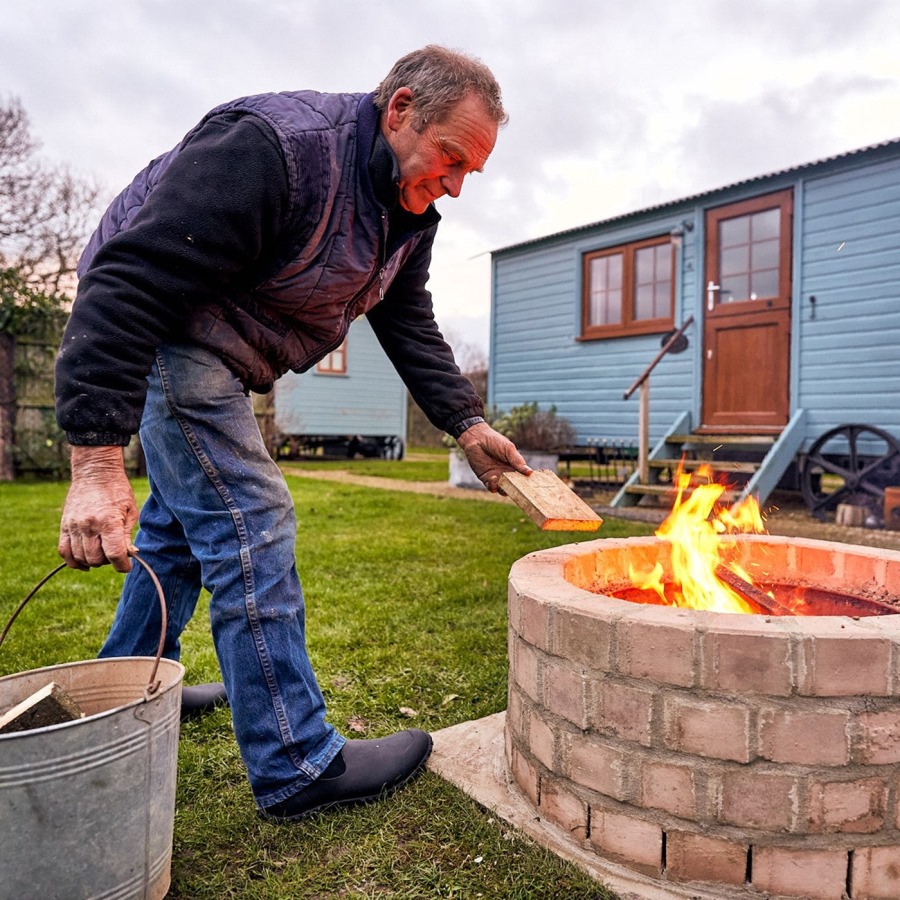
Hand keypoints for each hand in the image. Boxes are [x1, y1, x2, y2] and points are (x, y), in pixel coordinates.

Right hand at [58, 446, 138, 572]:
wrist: (95, 472)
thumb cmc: (118, 490)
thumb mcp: (130, 510)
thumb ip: (127, 535)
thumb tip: (130, 555)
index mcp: (109, 521)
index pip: (114, 554)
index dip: (122, 565)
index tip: (126, 567)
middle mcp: (89, 525)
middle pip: (96, 559)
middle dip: (108, 562)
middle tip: (114, 554)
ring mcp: (74, 526)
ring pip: (80, 557)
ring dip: (92, 562)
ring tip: (102, 553)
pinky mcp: (65, 525)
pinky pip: (64, 551)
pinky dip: (73, 561)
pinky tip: (84, 561)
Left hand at [456, 422, 531, 491]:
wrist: (477, 439)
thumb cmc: (494, 441)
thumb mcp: (509, 449)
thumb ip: (517, 461)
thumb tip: (530, 472)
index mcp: (514, 467)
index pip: (523, 478)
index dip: (527, 482)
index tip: (532, 486)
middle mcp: (507, 474)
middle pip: (514, 487)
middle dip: (517, 489)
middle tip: (520, 488)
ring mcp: (497, 478)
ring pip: (504, 490)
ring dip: (505, 489)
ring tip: (505, 482)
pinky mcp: (486, 479)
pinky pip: (492, 487)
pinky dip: (493, 486)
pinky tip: (494, 477)